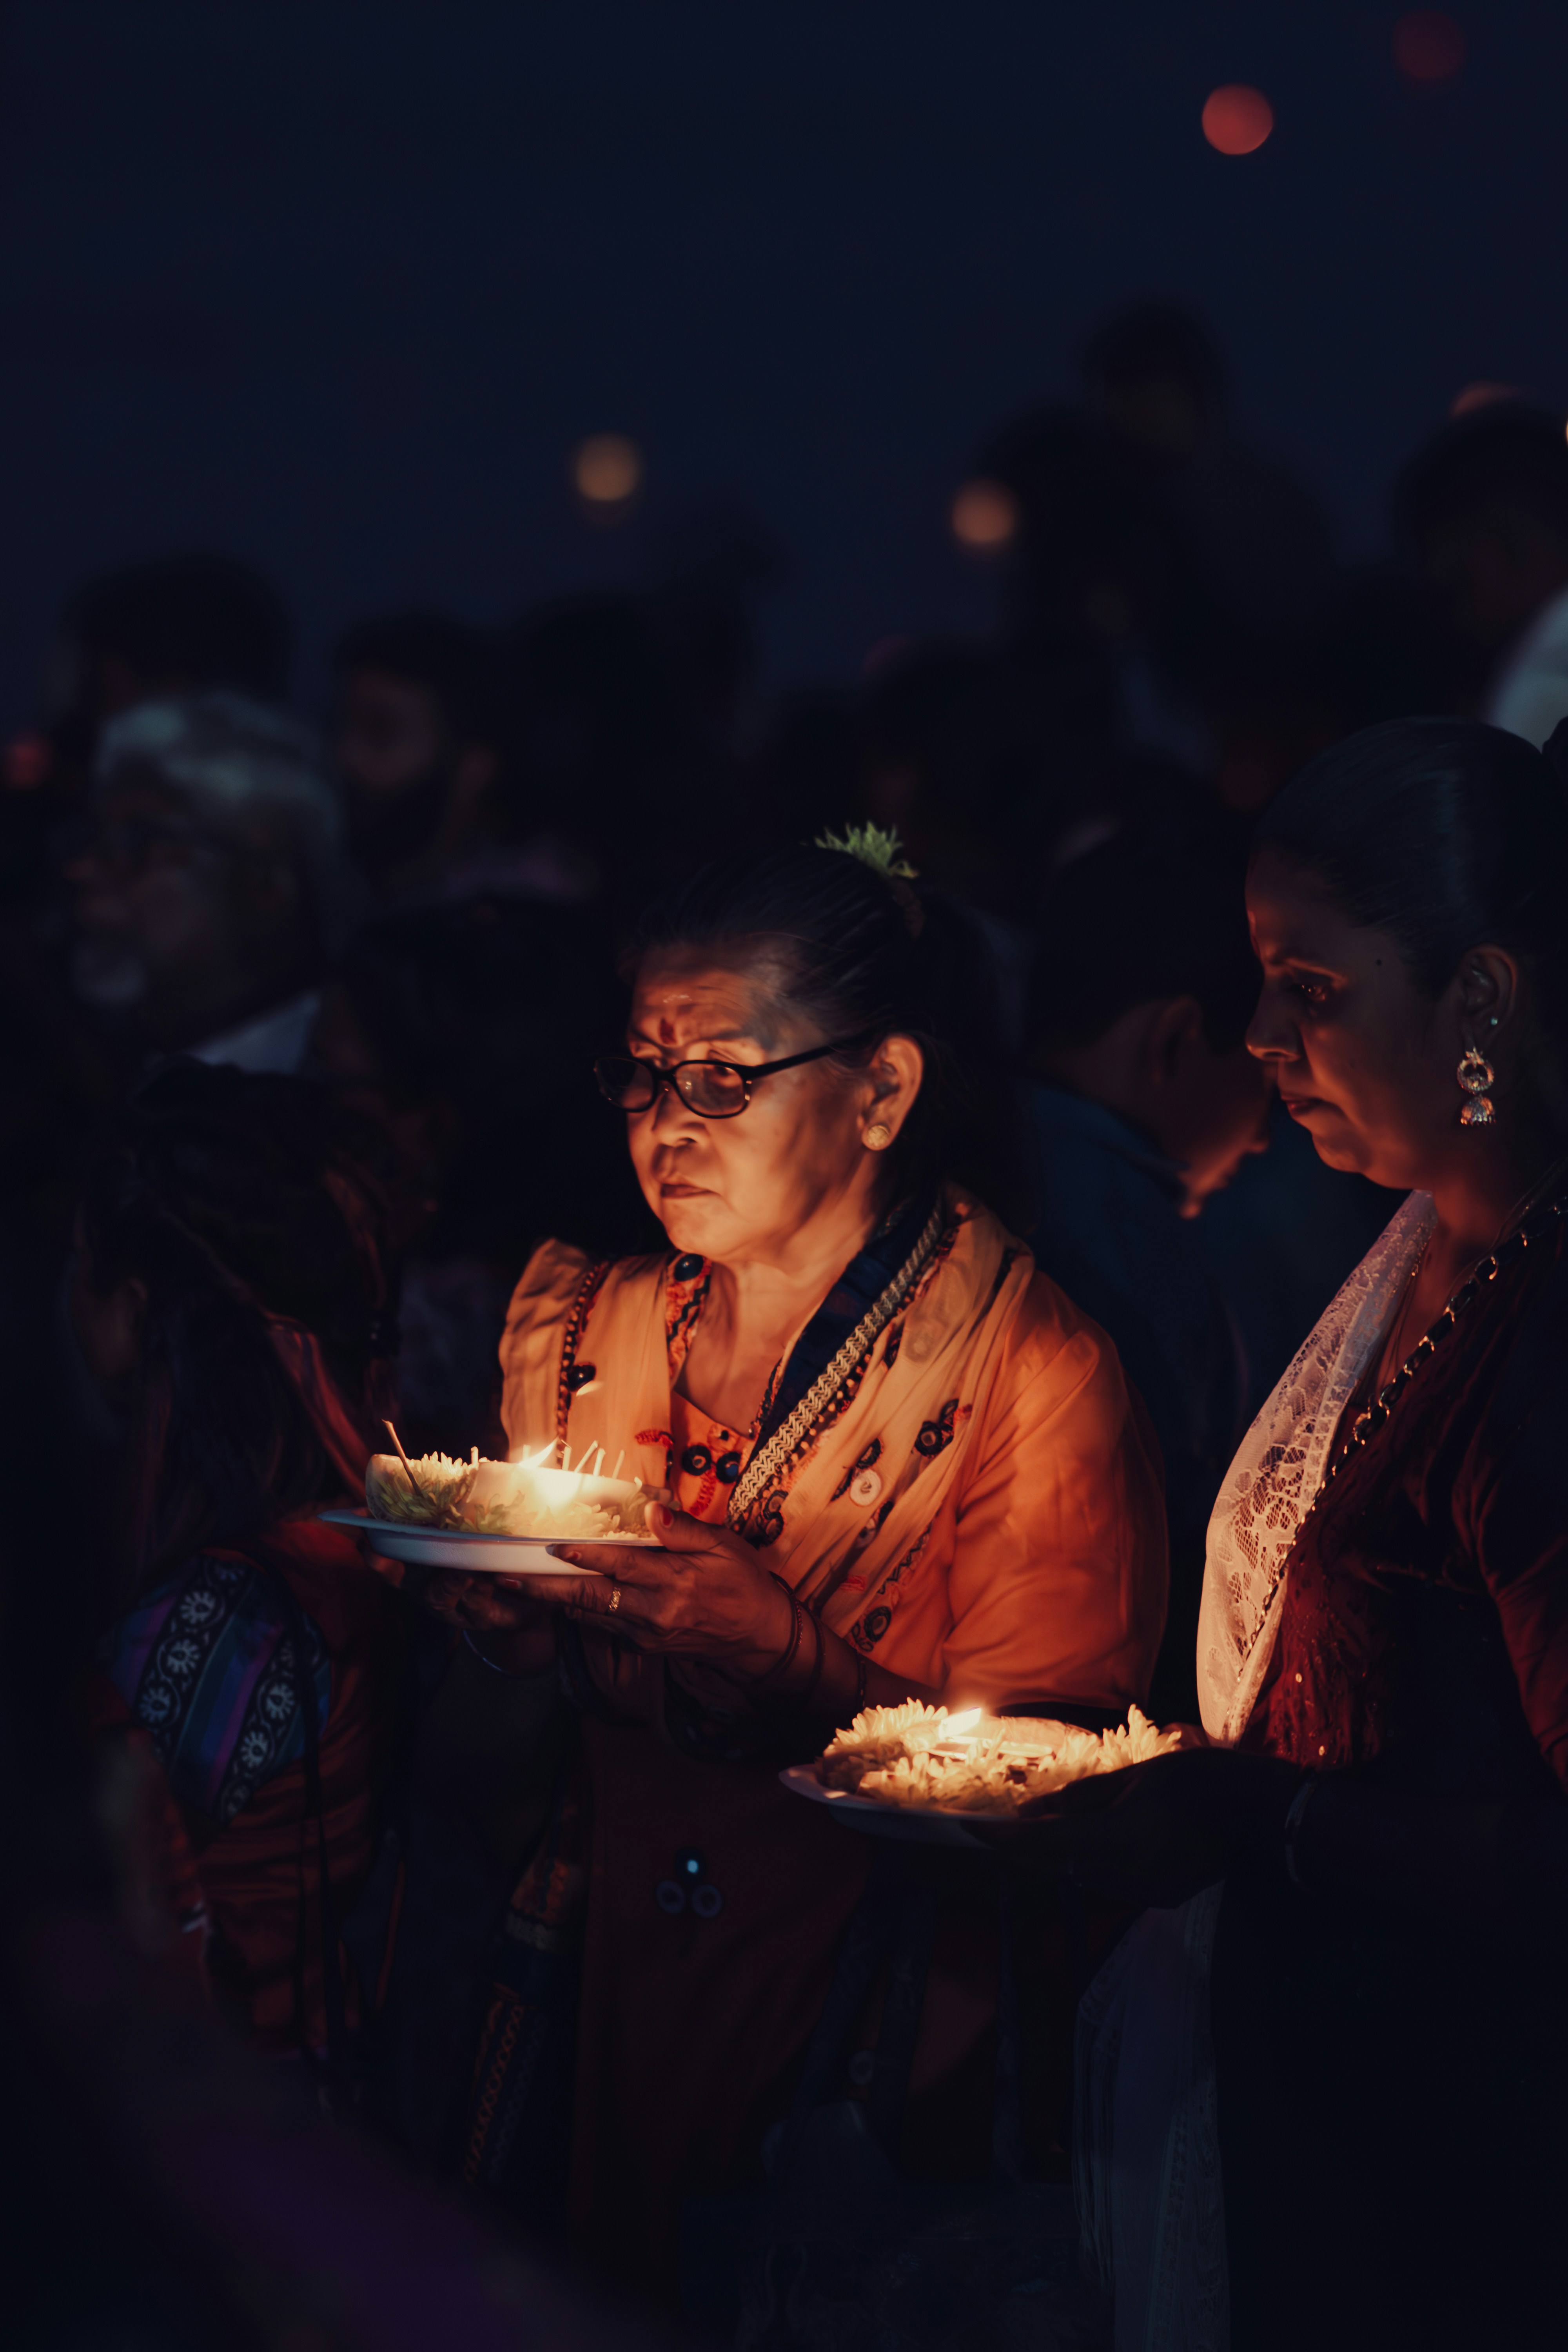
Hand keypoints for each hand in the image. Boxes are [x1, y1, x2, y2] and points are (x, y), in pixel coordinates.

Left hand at [503, 1501, 796, 1674]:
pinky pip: (604, 1624)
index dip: (582, 1556)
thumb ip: (684, 1531)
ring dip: (553, 1600)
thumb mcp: (725, 1547)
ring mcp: (646, 1632)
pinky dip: (578, 1609)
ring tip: (517, 1585)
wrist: (760, 1638)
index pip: (619, 1566)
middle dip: (546, 1588)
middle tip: (507, 1578)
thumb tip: (650, 1511)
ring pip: (590, 1614)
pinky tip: (557, 1597)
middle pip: (590, 1598)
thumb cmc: (744, 1584)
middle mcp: (654, 1612)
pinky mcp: (644, 1643)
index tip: (550, 1545)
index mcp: (675, 1583)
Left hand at [976, 1748, 1304, 1907]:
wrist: (1253, 1812)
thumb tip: (1030, 1813)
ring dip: (1049, 1859)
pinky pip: (1107, 1881)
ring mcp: (1141, 1893)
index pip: (1041, 1848)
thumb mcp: (1129, 1778)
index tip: (967, 1831)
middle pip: (1053, 1870)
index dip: (1000, 1841)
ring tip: (1020, 1836)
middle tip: (982, 1836)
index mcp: (1112, 1844)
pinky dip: (1085, 1864)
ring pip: (1078, 1877)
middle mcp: (1121, 1878)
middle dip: (1015, 1854)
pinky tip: (1075, 1845)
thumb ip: (1077, 1801)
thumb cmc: (1192, 1781)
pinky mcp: (1157, 1897)